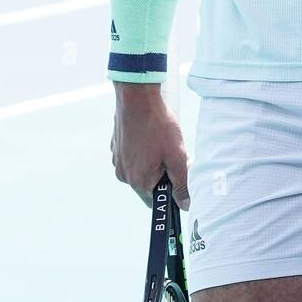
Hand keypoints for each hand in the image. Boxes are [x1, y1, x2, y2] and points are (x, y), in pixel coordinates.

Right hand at [110, 83, 189, 209]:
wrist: (137, 97)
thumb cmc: (158, 126)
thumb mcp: (177, 156)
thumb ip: (182, 184)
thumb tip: (185, 204)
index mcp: (138, 182)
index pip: (155, 201)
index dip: (169, 192)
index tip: (178, 177)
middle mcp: (123, 174)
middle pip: (148, 184)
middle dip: (162, 173)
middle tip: (172, 154)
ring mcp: (117, 160)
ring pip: (140, 168)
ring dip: (152, 161)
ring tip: (161, 141)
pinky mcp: (115, 146)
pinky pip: (132, 155)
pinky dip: (142, 149)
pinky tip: (150, 134)